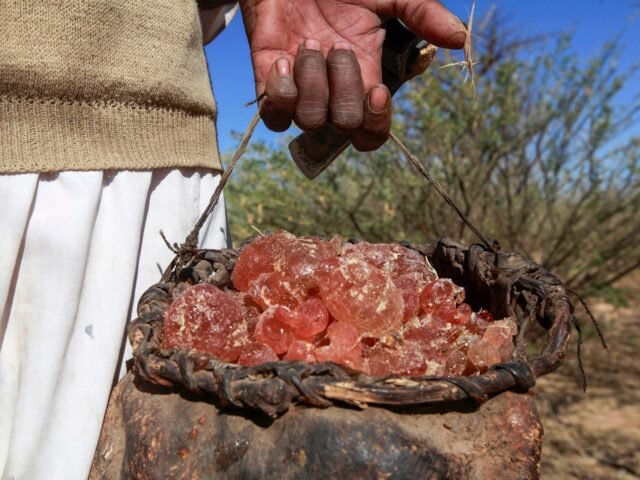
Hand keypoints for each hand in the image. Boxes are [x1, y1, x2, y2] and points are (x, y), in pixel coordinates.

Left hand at [239, 0, 464, 150]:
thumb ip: (423, 15)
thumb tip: (459, 39)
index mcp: (365, 79)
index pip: (371, 133)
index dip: (375, 125)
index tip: (377, 91)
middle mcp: (334, 93)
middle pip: (345, 126)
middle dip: (344, 88)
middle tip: (336, 47)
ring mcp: (301, 91)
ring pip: (309, 121)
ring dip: (312, 81)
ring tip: (308, 45)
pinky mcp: (268, 83)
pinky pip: (274, 116)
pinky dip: (280, 91)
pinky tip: (284, 58)